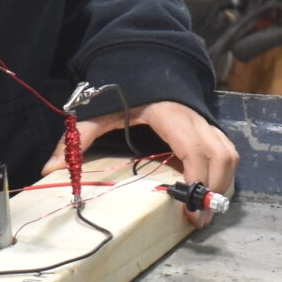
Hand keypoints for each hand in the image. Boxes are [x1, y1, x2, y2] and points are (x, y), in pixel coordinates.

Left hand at [45, 100, 237, 227]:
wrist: (146, 61)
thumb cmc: (126, 89)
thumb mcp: (100, 111)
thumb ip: (78, 137)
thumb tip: (51, 167)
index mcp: (170, 114)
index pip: (195, 149)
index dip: (198, 179)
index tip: (190, 207)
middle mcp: (195, 119)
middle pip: (219, 157)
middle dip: (213, 191)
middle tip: (198, 220)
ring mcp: (206, 122)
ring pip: (229, 156)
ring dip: (222, 185)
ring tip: (204, 212)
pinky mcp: (211, 127)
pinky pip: (228, 153)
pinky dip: (224, 175)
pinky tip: (208, 194)